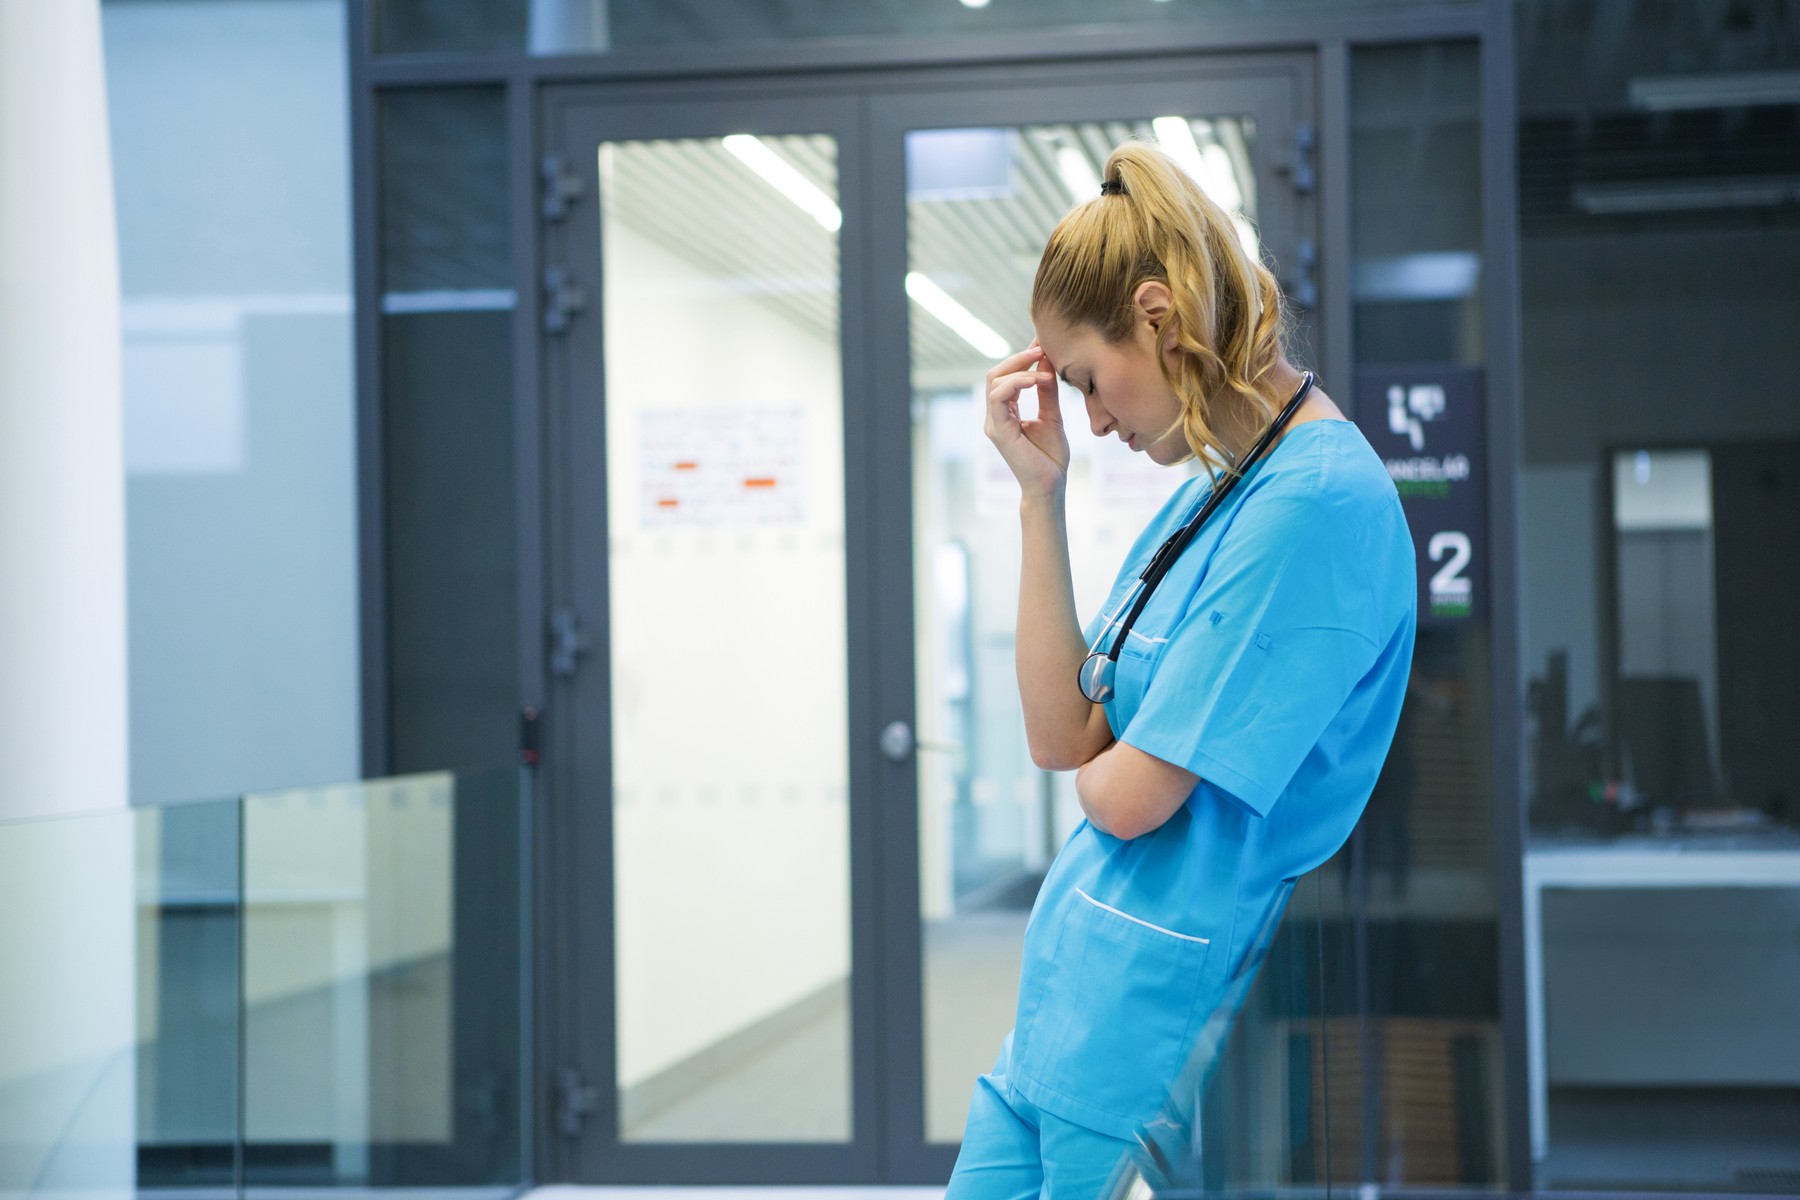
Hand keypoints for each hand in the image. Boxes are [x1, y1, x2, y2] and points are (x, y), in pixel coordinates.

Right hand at [983, 340, 1069, 498]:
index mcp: (1004, 413)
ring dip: (1019, 367)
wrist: (1050, 485)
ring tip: (1043, 365)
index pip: (1005, 377)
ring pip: (994, 381)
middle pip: (995, 374)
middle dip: (1018, 357)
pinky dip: (1017, 382)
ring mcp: (994, 424)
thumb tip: (1046, 363)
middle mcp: (995, 417)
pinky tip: (1038, 379)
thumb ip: (1047, 392)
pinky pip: (999, 397)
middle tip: (1042, 347)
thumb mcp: (1052, 416)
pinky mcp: (999, 431)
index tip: (1042, 344)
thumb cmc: (1050, 457)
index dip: (1022, 358)